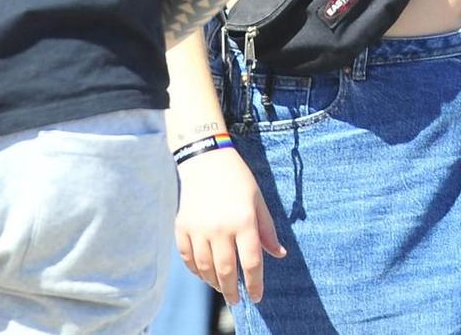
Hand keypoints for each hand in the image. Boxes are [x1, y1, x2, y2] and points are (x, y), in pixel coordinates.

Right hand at [176, 148, 285, 301]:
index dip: (255, 284)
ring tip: (222, 288)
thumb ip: (267, 230)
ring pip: (205, 267)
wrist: (206, 160)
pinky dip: (195, 270)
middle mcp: (220, 227)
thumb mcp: (259, 201)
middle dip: (233, 290)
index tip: (257, 296)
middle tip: (236, 300)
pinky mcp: (182, 226)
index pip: (251, 262)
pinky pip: (187, 257)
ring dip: (214, 282)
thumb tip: (279, 255)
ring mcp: (198, 228)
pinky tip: (204, 274)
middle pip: (226, 270)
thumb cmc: (238, 180)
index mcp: (244, 221)